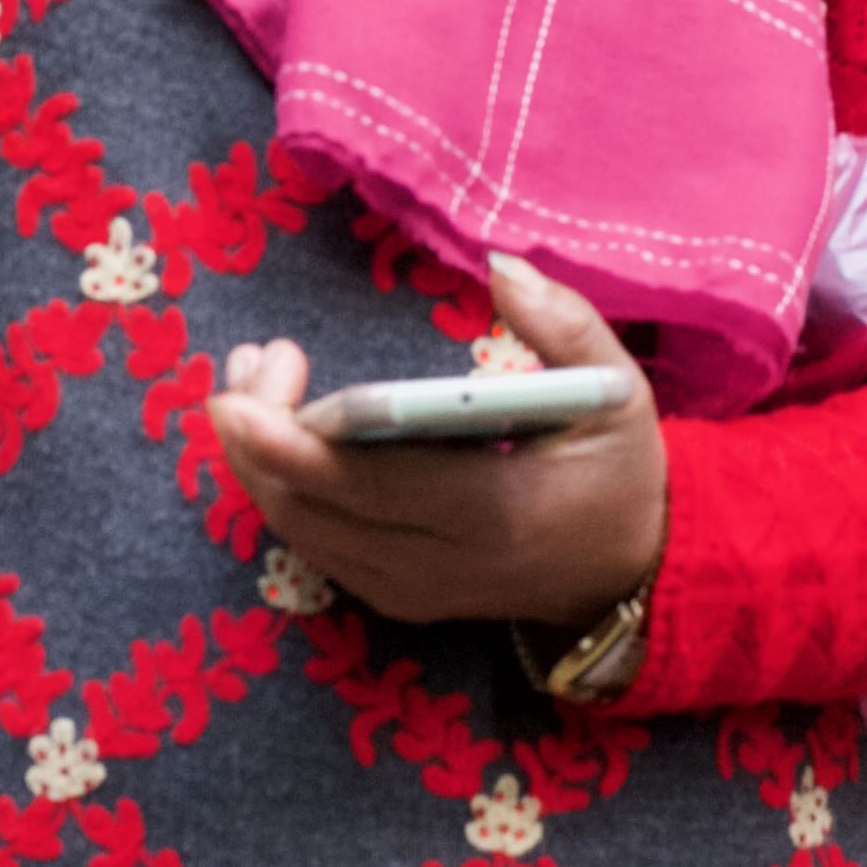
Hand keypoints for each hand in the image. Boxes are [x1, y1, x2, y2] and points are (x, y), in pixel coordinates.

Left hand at [206, 254, 666, 634]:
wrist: (630, 574)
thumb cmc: (618, 469)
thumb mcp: (618, 391)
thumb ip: (566, 325)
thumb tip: (502, 267)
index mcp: (497, 510)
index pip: (372, 486)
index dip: (292, 447)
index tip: (237, 399)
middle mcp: (444, 564)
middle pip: (315, 510)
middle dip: (257, 437)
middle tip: (249, 363)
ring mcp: (414, 591)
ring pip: (303, 533)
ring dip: (258, 460)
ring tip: (252, 381)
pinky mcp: (398, 598)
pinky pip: (317, 547)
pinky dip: (283, 490)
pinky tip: (275, 432)